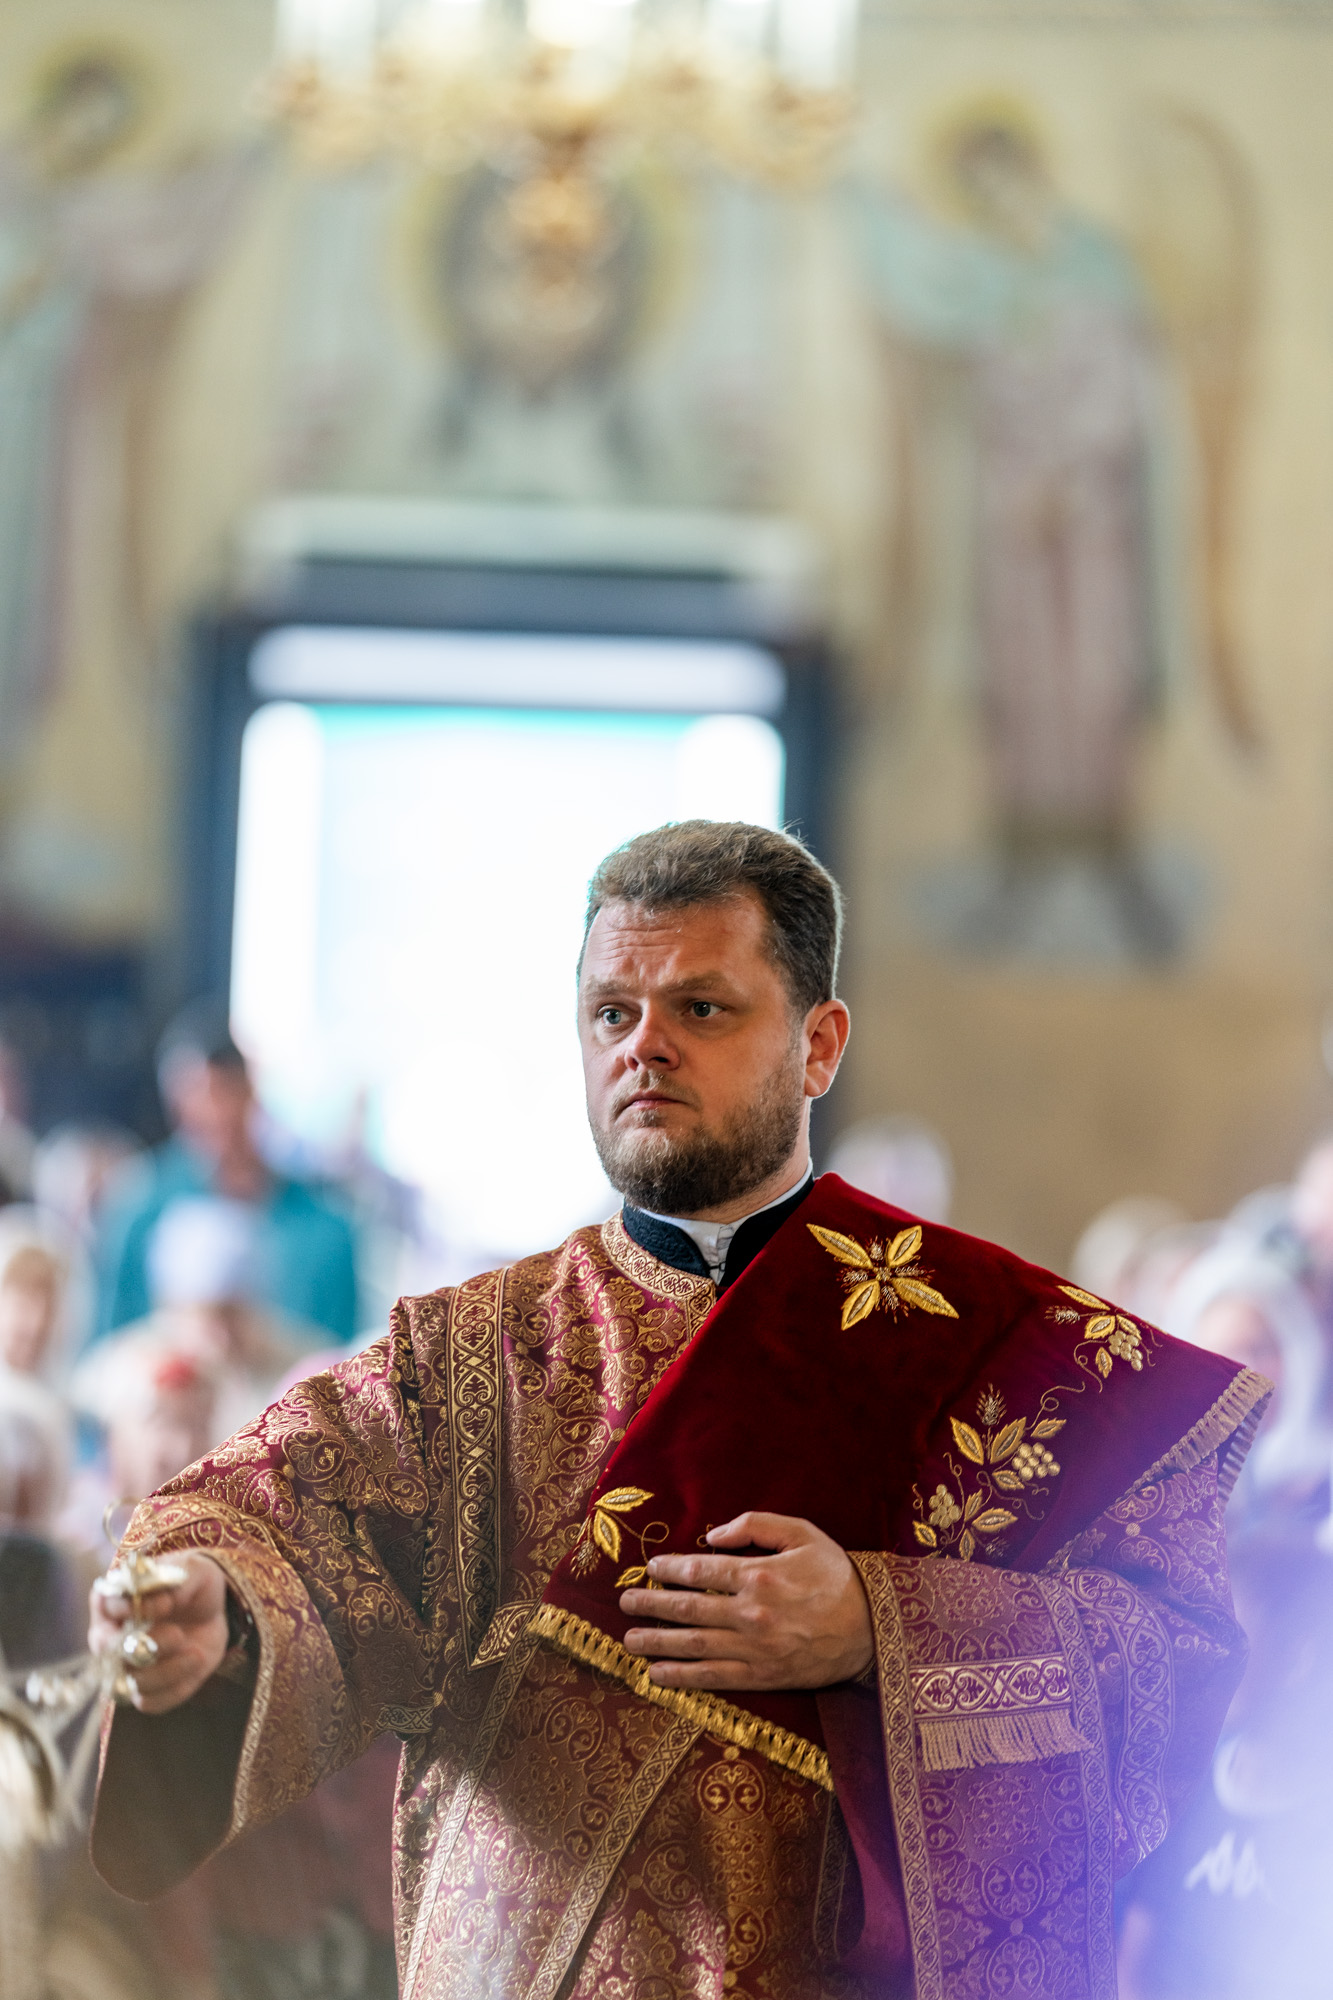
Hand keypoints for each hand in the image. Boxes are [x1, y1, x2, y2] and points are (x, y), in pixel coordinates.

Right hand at [89, 1551, 229, 1714]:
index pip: (106, 1607)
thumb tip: (157, 1603)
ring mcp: (123, 1666)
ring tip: (197, 1652)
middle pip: (111, 1653)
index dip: (132, 1608)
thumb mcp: (193, 1570)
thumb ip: (172, 1581)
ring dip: (167, 1671)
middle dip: (149, 1645)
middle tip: (179, 1634)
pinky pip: (149, 1703)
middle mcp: (108, 1636)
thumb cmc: (194, 1584)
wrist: (213, 1611)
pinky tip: (196, 1666)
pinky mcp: (144, 1689)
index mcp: (111, 1599)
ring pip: (129, 1682)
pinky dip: (175, 1689)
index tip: (166, 1603)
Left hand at [619, 1511, 872, 1691]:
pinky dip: (682, 1676)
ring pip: (693, 1646)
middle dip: (651, 1605)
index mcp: (758, 1574)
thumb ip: (756, 1526)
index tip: (650, 1568)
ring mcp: (754, 1648)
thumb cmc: (837, 1575)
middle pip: (688, 1609)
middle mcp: (750, 1613)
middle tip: (624, 1603)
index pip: (700, 1571)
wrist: (873, 1629)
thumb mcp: (803, 1533)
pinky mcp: (762, 1676)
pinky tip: (657, 1674)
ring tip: (629, 1640)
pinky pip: (713, 1678)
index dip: (669, 1569)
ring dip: (656, 1642)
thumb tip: (711, 1536)